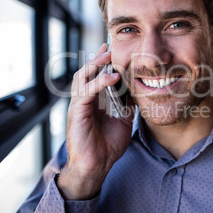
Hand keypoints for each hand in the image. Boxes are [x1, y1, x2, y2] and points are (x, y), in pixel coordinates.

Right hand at [57, 43, 133, 199]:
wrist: (97, 166)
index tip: (111, 50)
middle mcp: (84, 101)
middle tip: (108, 46)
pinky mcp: (77, 112)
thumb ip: (126, 107)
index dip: (102, 63)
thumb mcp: (122, 122)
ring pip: (83, 77)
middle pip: (86, 72)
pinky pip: (87, 92)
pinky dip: (100, 82)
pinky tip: (113, 76)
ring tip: (108, 54)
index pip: (95, 77)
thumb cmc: (107, 146)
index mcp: (93, 102)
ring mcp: (79, 106)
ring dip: (96, 64)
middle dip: (97, 58)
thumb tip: (135, 94)